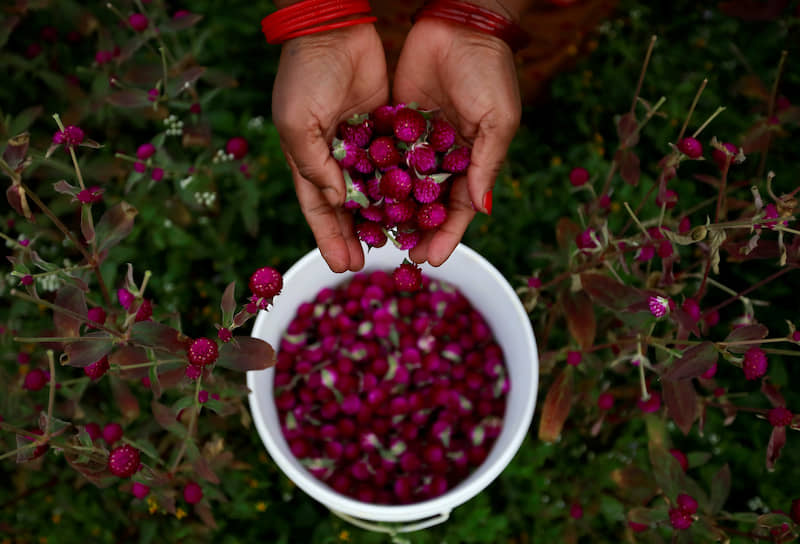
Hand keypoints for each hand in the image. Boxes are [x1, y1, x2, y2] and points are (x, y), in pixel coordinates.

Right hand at [272, 24, 388, 272]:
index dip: (330, 238)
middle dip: (357, 235)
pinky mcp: (386, 126)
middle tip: (370, 264)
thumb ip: (314, 165)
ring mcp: (362, 142)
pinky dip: (402, 184)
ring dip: (383, 216)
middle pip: (348, 206)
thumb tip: (336, 201)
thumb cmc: (306, 75)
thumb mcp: (298, 123)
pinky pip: (395, 162)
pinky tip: (414, 205)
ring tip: (397, 242)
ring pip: (374, 188)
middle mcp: (335, 156)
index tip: (342, 265)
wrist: (335, 27)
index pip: (318, 209)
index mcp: (307, 158)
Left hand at [393, 18, 520, 265]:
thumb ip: (485, 164)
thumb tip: (479, 210)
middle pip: (427, 204)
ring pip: (402, 186)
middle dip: (415, 231)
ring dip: (391, 212)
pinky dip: (373, 177)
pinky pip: (383, 156)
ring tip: (374, 237)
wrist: (459, 22)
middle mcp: (443, 156)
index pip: (458, 207)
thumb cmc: (488, 70)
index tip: (430, 259)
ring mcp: (417, 141)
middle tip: (397, 256)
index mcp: (472, 159)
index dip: (446, 235)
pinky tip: (359, 199)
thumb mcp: (497, 120)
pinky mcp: (395, 122)